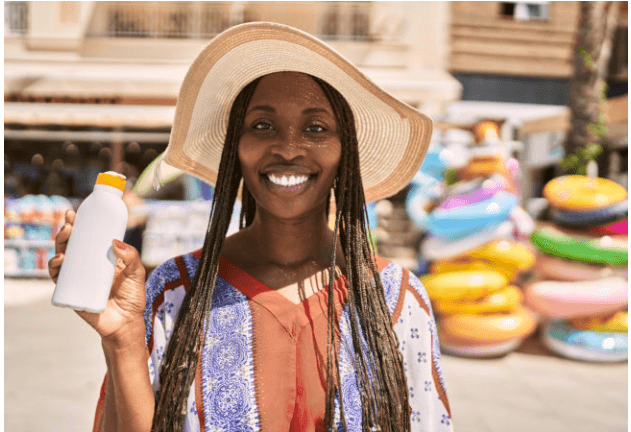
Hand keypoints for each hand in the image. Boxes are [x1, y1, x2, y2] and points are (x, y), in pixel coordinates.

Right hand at [48, 210, 146, 342]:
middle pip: (71, 244)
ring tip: (66, 236)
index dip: (79, 225)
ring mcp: (77, 277)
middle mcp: (86, 266)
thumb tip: (114, 241)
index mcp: (101, 258)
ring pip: (62, 257)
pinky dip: (55, 267)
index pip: (87, 237)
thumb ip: (132, 257)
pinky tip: (60, 259)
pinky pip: (58, 278)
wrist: (125, 323)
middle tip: (70, 223)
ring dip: (59, 245)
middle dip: (67, 231)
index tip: (75, 213)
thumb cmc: (132, 297)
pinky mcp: (71, 291)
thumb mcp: (137, 273)